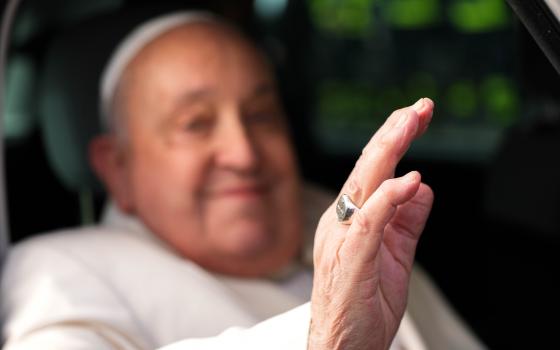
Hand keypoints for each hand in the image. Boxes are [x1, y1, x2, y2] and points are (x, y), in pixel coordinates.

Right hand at [308, 98, 434, 349]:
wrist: (340, 348)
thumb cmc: (360, 306)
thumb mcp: (394, 256)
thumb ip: (407, 221)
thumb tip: (422, 190)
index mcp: (350, 220)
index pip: (373, 170)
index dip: (395, 140)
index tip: (416, 117)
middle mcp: (341, 223)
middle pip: (367, 168)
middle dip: (394, 132)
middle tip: (418, 108)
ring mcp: (342, 239)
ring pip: (363, 185)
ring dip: (389, 151)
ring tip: (411, 124)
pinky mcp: (349, 259)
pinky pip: (368, 223)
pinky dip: (388, 199)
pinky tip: (408, 181)